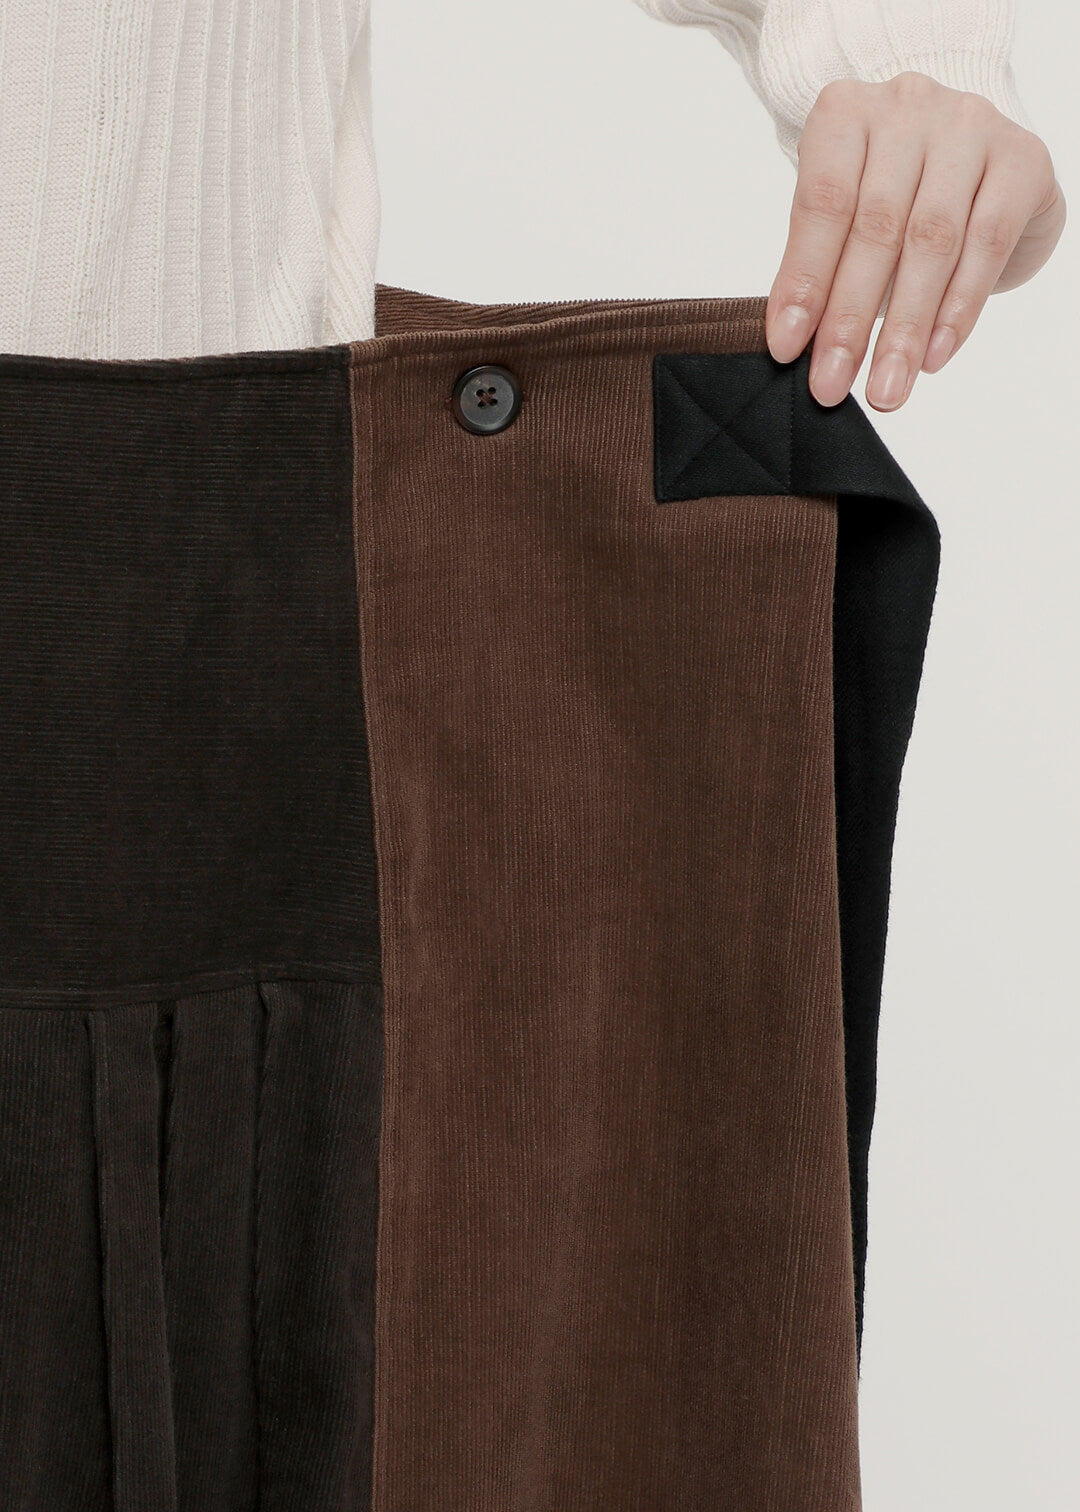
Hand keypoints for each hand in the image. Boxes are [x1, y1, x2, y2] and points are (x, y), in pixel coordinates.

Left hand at [764, 72, 1066, 410]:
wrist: (973, 155)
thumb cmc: (889, 192)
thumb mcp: (841, 219)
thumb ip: (819, 267)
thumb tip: (795, 345)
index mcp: (846, 112)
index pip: (823, 204)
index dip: (805, 281)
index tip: (787, 349)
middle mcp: (908, 106)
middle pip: (877, 227)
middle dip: (850, 319)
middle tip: (831, 385)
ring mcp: (970, 127)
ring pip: (932, 242)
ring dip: (905, 328)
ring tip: (886, 389)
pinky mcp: (1022, 159)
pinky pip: (987, 244)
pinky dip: (957, 309)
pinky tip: (933, 356)